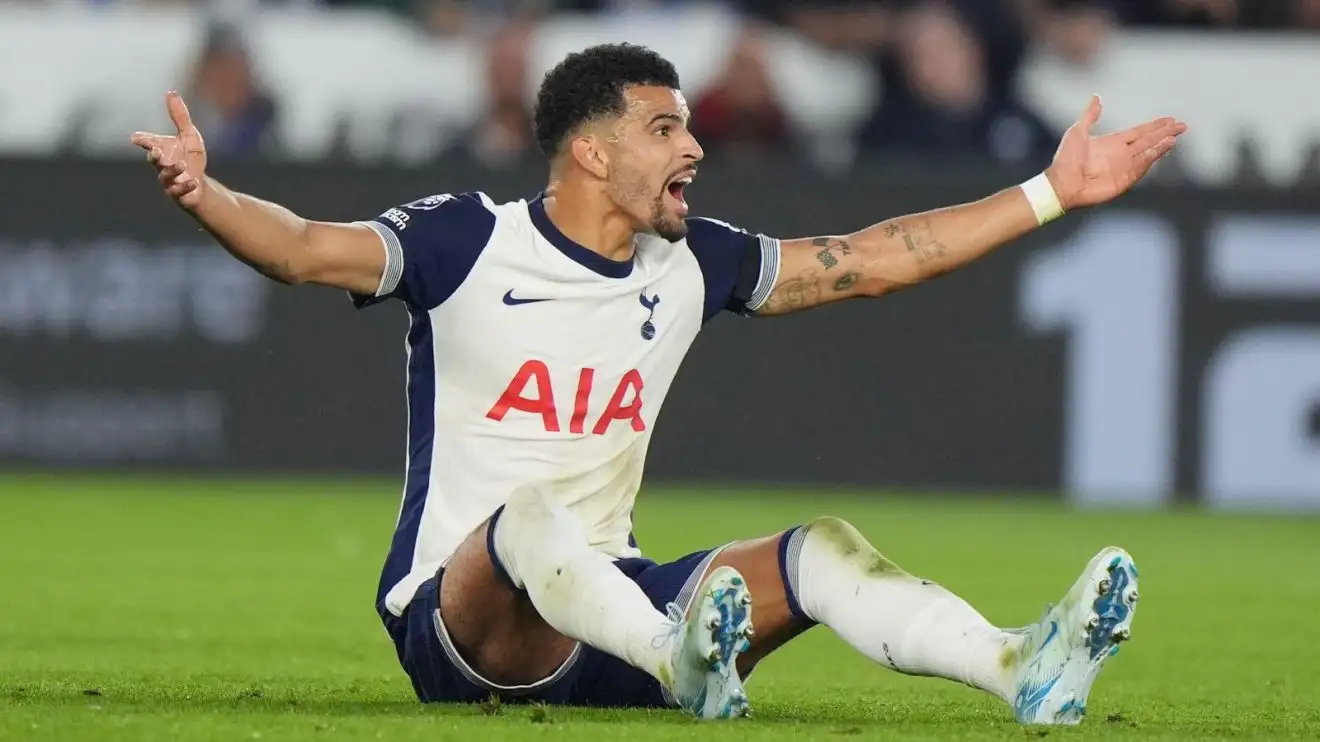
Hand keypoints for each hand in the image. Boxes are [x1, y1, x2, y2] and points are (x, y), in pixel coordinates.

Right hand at [131, 91, 208, 209]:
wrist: (199, 186)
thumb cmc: (191, 158)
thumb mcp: (189, 135)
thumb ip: (180, 116)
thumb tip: (171, 92)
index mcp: (161, 149)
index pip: (149, 143)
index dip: (143, 140)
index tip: (137, 138)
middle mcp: (161, 165)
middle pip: (154, 160)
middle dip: (154, 156)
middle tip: (156, 151)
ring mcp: (168, 181)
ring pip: (165, 176)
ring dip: (172, 170)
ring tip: (182, 164)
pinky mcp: (178, 194)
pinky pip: (179, 192)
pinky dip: (186, 186)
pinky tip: (193, 181)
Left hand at [1045, 95, 1187, 211]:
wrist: (1061, 183)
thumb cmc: (1065, 159)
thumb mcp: (1077, 132)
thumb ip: (1090, 115)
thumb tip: (1096, 97)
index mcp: (1112, 142)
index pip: (1139, 132)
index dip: (1154, 125)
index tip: (1169, 119)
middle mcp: (1121, 154)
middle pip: (1148, 141)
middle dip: (1165, 133)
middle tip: (1182, 125)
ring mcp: (1123, 168)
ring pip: (1148, 153)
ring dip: (1162, 145)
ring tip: (1175, 136)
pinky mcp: (1123, 181)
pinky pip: (1141, 167)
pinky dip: (1152, 157)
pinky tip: (1163, 148)